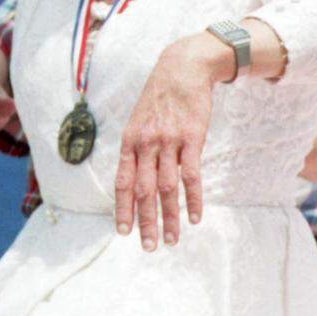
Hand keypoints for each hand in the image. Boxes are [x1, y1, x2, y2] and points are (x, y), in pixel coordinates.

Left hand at [115, 33, 229, 250]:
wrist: (182, 68)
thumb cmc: (160, 97)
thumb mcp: (139, 119)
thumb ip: (136, 148)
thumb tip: (132, 179)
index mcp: (130, 141)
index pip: (122, 182)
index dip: (122, 209)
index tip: (123, 232)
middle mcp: (146, 143)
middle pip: (143, 190)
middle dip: (145, 222)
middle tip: (148, 247)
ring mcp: (169, 141)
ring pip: (167, 188)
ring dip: (169, 217)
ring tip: (172, 239)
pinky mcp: (191, 138)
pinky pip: (191, 175)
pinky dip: (193, 199)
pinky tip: (194, 217)